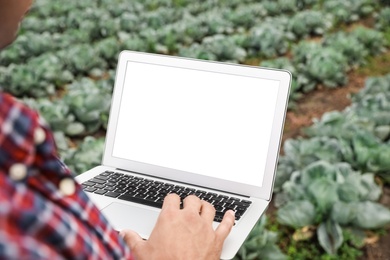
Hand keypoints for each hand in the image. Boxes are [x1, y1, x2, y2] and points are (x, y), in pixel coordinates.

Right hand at [120, 194, 234, 259]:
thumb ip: (132, 239)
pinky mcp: (217, 239)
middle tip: (186, 206)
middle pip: (192, 199)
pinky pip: (227, 225)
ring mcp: (205, 227)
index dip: (171, 200)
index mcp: (170, 217)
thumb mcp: (141, 253)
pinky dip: (230, 218)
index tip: (170, 203)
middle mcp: (189, 218)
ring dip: (206, 206)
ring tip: (203, 208)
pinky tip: (231, 214)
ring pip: (209, 207)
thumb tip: (124, 233)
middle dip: (189, 202)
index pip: (172, 197)